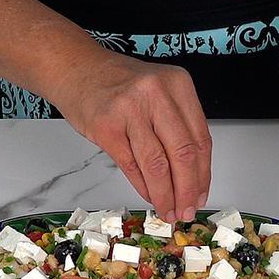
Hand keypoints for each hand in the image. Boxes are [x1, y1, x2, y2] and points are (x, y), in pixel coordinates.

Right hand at [50, 51, 211, 222]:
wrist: (75, 68)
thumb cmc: (118, 83)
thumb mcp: (158, 91)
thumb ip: (177, 124)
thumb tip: (192, 174)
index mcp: (178, 84)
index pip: (201, 139)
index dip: (203, 174)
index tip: (201, 194)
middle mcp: (156, 94)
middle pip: (183, 154)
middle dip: (187, 190)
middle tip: (186, 209)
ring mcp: (130, 110)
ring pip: (157, 165)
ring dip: (165, 195)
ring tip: (168, 210)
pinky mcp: (107, 127)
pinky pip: (132, 166)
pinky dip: (143, 187)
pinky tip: (149, 196)